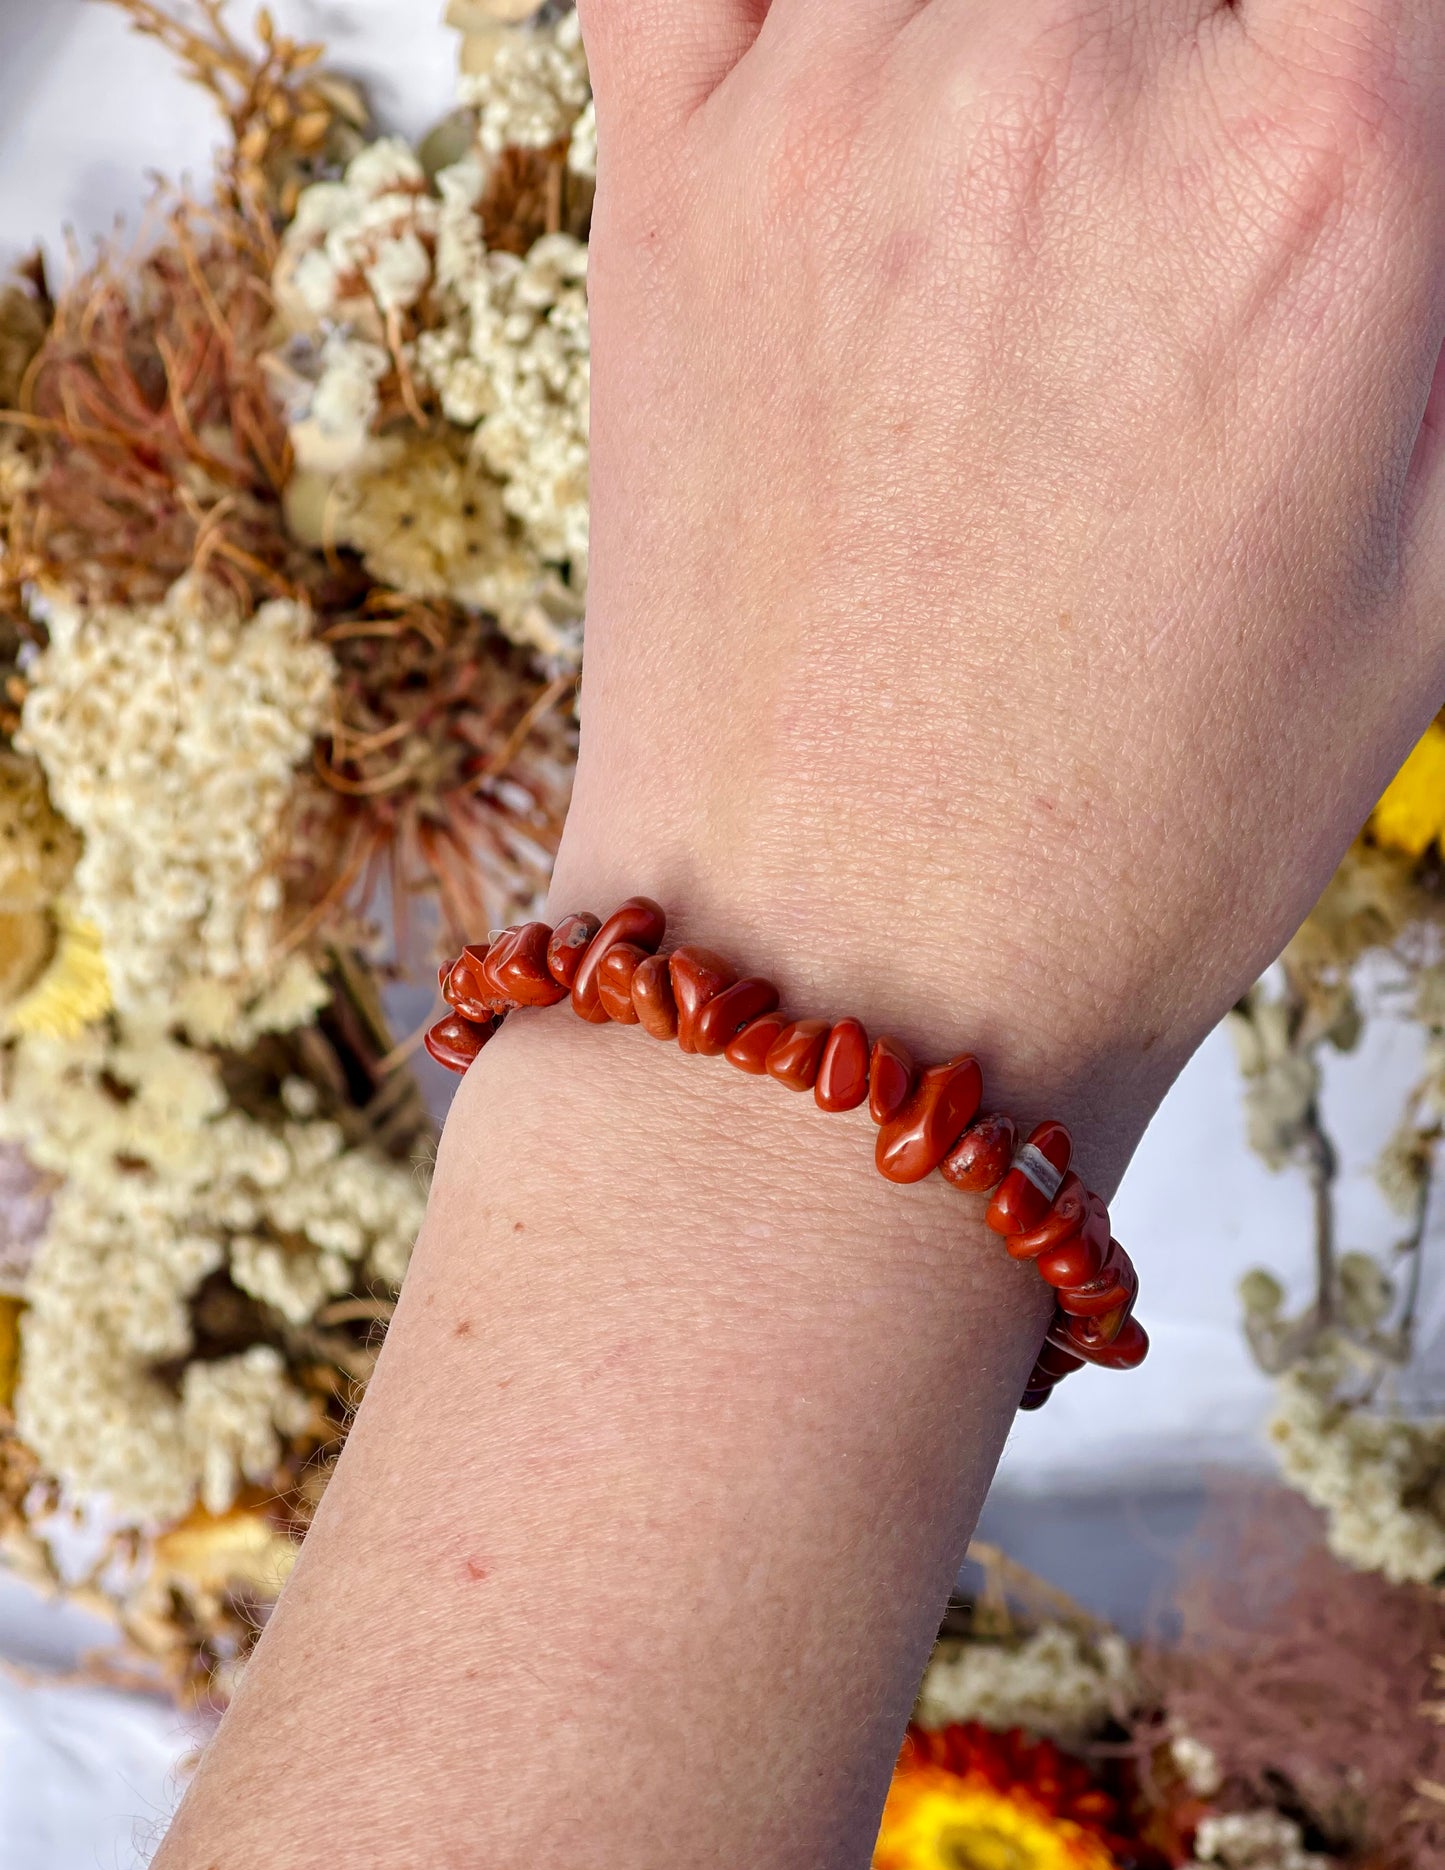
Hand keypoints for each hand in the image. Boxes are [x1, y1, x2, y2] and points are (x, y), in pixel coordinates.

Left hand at [560, 0, 1444, 1173]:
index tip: (1296, 92)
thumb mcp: (1430, 573)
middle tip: (1164, 190)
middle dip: (1192, 53)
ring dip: (1023, 39)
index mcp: (1310, 180)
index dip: (1339, 38)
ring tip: (1030, 198)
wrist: (848, 964)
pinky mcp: (670, 186)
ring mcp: (832, 119)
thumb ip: (1438, 270)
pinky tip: (861, 80)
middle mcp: (1066, 91)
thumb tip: (1398, 129)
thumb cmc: (1125, 827)